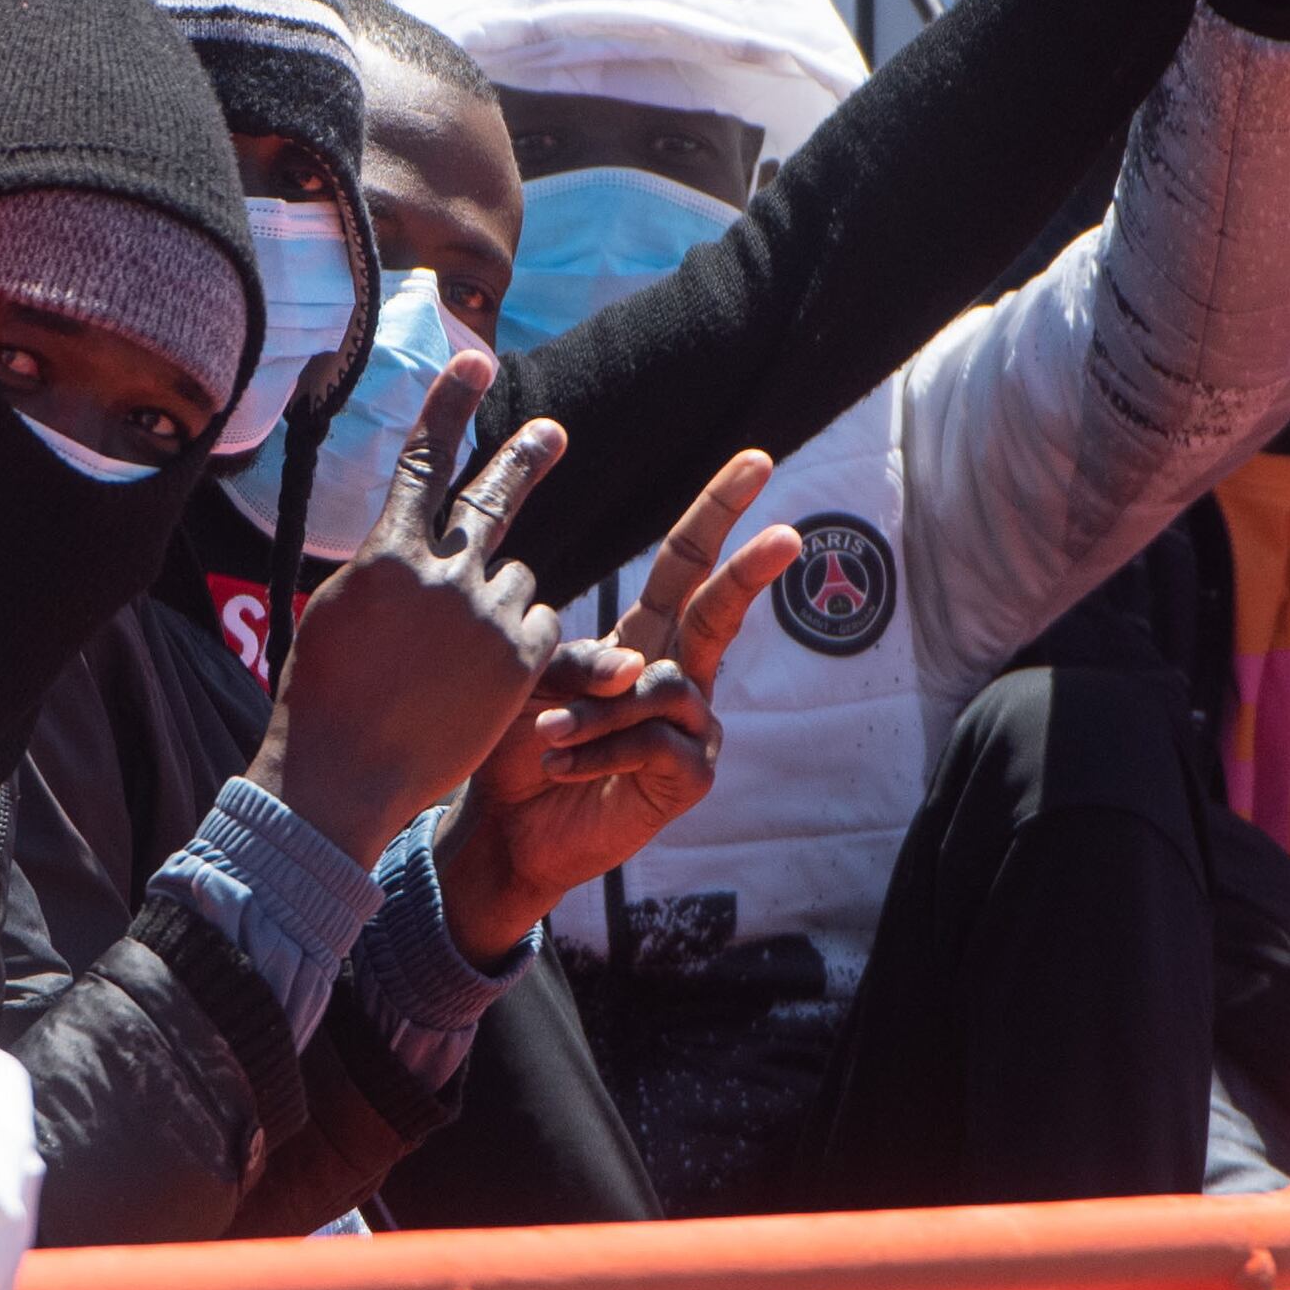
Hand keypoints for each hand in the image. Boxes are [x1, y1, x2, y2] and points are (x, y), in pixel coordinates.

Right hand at [247, 355, 568, 867]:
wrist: (344, 774)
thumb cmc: (325, 701)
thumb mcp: (341, 614)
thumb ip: (389, 572)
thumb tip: (419, 547)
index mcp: (386, 555)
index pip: (424, 464)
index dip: (450, 407)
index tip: (475, 362)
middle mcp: (442, 571)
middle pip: (493, 500)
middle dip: (523, 458)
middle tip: (551, 432)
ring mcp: (485, 612)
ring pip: (515, 583)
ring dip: (496, 610)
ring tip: (453, 666)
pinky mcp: (521, 655)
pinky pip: (540, 626)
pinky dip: (524, 645)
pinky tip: (486, 681)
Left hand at [434, 449, 805, 958]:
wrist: (506, 830)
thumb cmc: (518, 748)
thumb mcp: (533, 683)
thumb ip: (576, 658)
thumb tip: (634, 665)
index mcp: (644, 640)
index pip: (685, 566)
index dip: (716, 513)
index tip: (755, 460)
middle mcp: (679, 676)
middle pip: (718, 610)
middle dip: (748, 570)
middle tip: (784, 535)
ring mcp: (691, 727)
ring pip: (660, 689)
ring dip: (594, 710)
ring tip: (545, 734)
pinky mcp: (688, 776)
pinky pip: (652, 745)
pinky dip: (597, 752)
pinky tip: (558, 766)